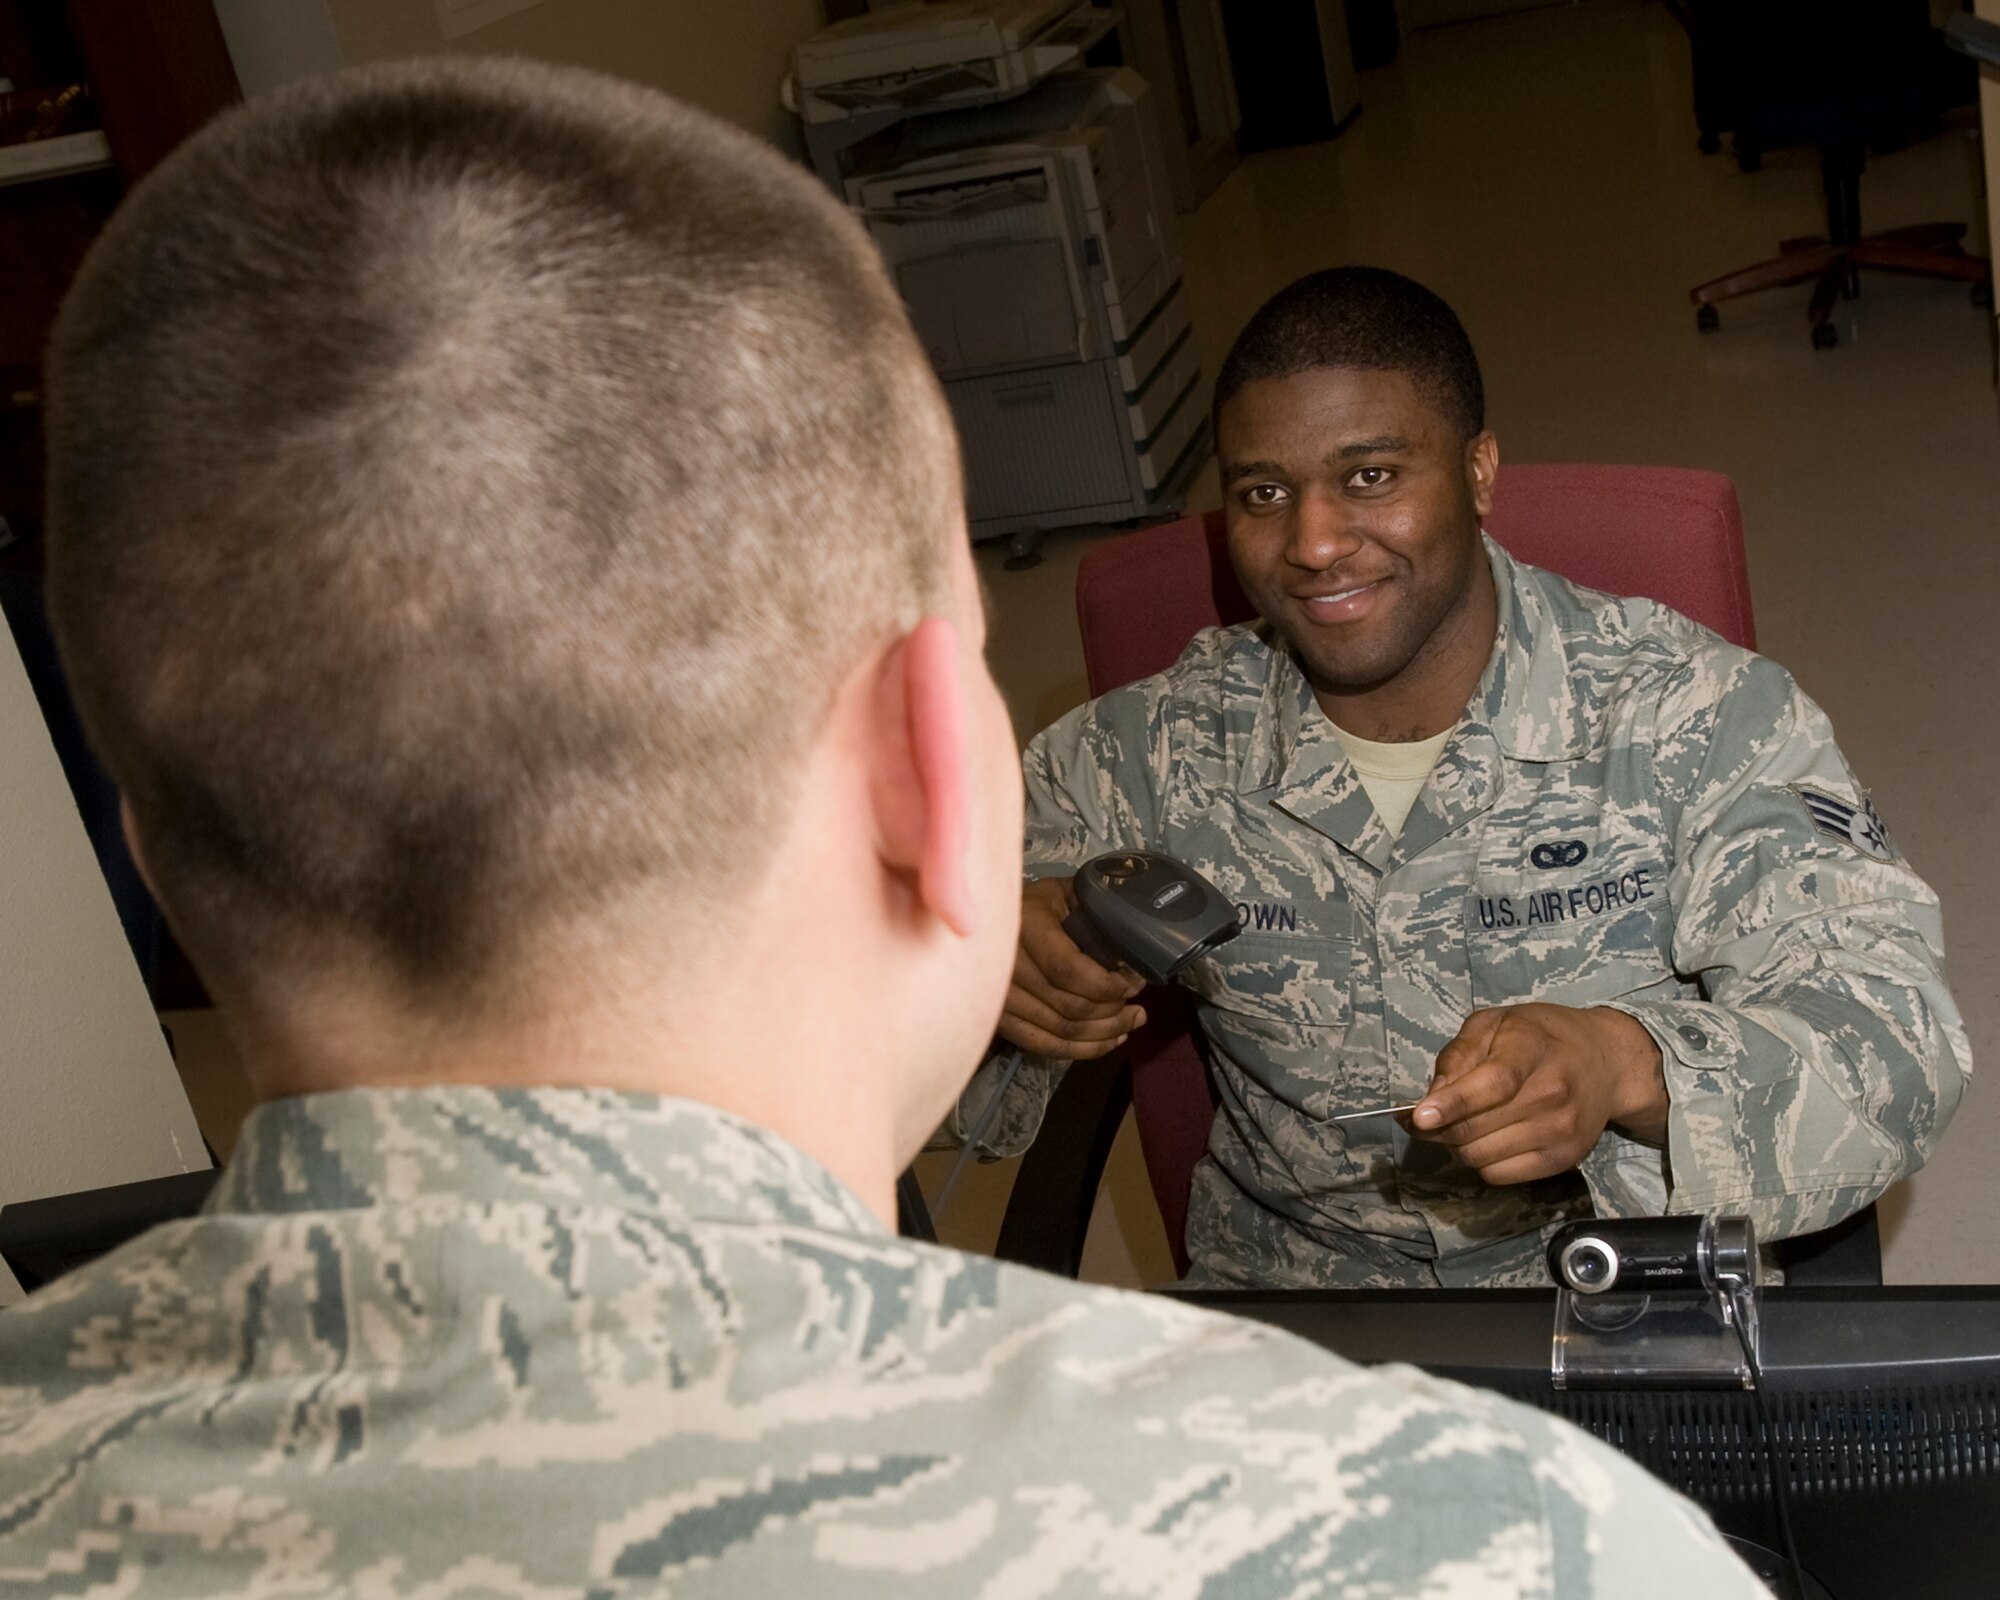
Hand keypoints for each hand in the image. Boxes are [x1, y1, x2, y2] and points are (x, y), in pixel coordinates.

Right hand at [996, 876, 1146, 1059]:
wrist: (987, 918)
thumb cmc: (1036, 903)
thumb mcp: (1065, 892)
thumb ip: (1096, 911)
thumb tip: (1134, 944)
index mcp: (1026, 926)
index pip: (1069, 971)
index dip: (1106, 986)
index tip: (1134, 984)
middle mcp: (1007, 965)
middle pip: (1069, 1007)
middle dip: (1113, 1013)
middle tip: (1138, 1009)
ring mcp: (1000, 997)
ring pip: (1061, 1031)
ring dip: (1103, 1034)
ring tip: (1130, 1024)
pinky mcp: (1000, 1019)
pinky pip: (1045, 1046)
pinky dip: (1081, 1049)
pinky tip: (1107, 1041)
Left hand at [1408, 1004, 1667, 1184]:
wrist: (1606, 1062)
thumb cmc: (1541, 1036)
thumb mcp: (1495, 1024)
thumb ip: (1459, 1055)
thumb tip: (1431, 1099)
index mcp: (1532, 1048)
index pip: (1493, 1084)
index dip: (1454, 1103)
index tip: (1419, 1117)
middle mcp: (1552, 1093)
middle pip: (1478, 1129)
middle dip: (1437, 1129)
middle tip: (1423, 1120)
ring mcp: (1561, 1131)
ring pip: (1482, 1158)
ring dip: (1457, 1147)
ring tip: (1460, 1125)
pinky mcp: (1564, 1159)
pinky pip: (1500, 1176)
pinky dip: (1482, 1163)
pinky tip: (1487, 1140)